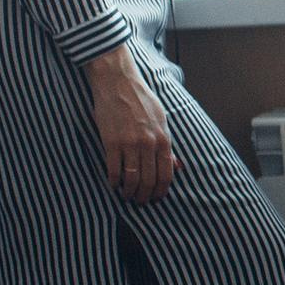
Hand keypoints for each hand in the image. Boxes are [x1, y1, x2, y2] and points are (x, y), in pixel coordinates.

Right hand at [86, 47, 176, 201]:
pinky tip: (113, 184)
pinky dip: (113, 181)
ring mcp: (130, 143)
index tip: (156, 199)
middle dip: (145, 196)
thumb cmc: (141, 99)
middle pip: (149, 180)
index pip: (166, 174)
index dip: (161, 191)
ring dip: (129, 192)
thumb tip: (173, 165)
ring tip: (126, 196)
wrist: (118, 82)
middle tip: (140, 202)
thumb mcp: (161, 119)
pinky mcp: (111, 141)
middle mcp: (149, 143)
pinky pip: (113, 169)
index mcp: (163, 138)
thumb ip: (166, 144)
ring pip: (132, 178)